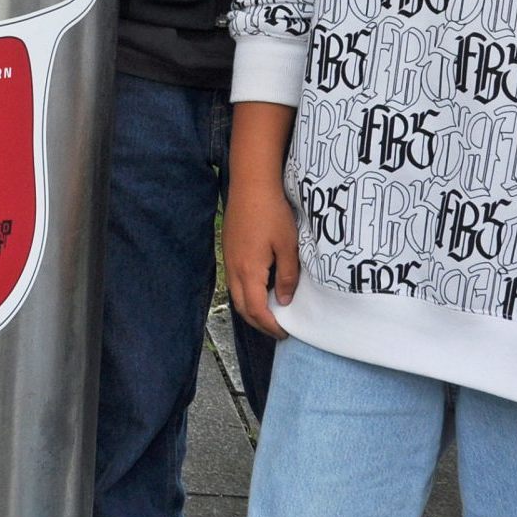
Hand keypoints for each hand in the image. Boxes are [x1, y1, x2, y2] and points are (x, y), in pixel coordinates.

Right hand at [222, 177, 298, 340]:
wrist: (251, 184)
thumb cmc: (272, 212)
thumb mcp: (287, 246)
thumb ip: (287, 276)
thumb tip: (283, 300)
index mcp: (249, 270)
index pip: (256, 310)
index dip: (270, 325)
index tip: (285, 332)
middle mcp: (234, 268)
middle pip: (241, 307)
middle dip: (258, 322)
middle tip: (277, 328)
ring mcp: (228, 258)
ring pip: (236, 294)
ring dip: (251, 308)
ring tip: (270, 312)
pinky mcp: (229, 248)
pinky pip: (234, 280)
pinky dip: (246, 293)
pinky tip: (260, 288)